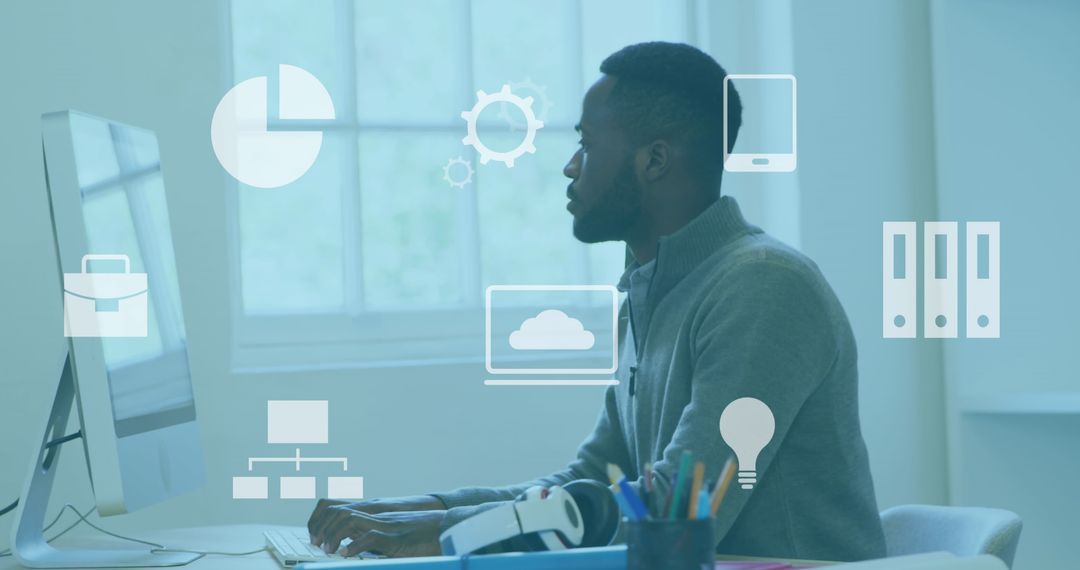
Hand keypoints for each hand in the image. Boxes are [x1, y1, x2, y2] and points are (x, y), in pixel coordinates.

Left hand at [311, 509, 446, 557]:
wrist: (448, 527)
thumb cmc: (424, 534)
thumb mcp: (395, 535)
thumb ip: (376, 538)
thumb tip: (358, 548)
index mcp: (376, 516)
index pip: (341, 508)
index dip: (324, 521)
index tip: (316, 537)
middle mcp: (378, 517)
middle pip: (340, 512)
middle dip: (323, 527)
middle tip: (317, 544)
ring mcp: (386, 525)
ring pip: (350, 520)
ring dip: (334, 535)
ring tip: (328, 549)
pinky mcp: (396, 537)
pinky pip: (370, 537)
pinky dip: (355, 546)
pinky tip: (346, 554)